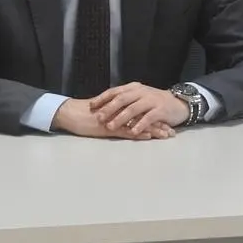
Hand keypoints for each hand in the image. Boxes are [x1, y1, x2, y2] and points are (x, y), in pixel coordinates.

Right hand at [52, 98, 175, 139]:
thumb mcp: (104, 114)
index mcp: (120, 106)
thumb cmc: (84, 115)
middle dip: (159, 124)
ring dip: (153, 129)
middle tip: (172, 131)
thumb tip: (126, 119)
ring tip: (166, 135)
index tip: (167, 123)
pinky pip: (126, 130)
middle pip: (145, 117)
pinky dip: (138, 132)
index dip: (155, 117)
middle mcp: (120, 110)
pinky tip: (148, 136)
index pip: (142, 111)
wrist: (70, 113)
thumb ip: (116, 115)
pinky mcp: (108, 127)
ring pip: (139, 124)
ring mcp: (115, 118)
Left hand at [88, 81, 188, 136]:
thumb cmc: (155, 102)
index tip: (91, 106)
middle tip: (98, 118)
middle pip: (122, 99)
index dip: (102, 98)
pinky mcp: (160, 110)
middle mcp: (141, 92)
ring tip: (111, 127)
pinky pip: (148, 117)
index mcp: (134, 88)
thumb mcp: (139, 96)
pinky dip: (139, 124)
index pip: (115, 91)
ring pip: (133, 108)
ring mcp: (151, 100)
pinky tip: (132, 132)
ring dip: (120, 118)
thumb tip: (104, 107)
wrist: (179, 103)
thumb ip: (125, 100)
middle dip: (108, 109)